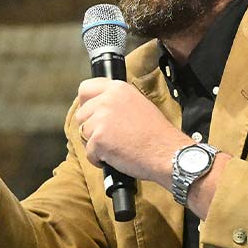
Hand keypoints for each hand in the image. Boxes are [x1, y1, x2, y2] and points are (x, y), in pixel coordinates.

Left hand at [75, 78, 189, 184]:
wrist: (166, 152)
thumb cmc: (156, 134)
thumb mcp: (138, 103)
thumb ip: (117, 101)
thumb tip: (100, 106)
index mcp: (117, 89)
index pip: (85, 88)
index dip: (86, 103)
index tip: (92, 113)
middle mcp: (106, 100)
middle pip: (81, 115)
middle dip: (90, 128)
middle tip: (109, 136)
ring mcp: (101, 119)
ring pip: (83, 134)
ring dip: (95, 144)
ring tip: (116, 146)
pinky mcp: (98, 139)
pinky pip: (89, 152)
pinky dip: (98, 159)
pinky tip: (116, 156)